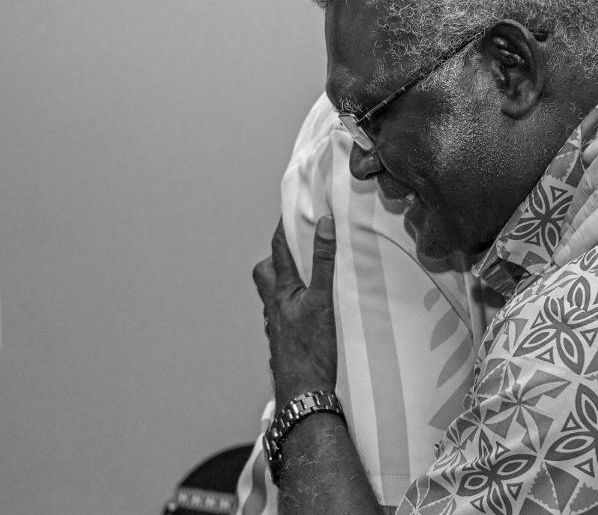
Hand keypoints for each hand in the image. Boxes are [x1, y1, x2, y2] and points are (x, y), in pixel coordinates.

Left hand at [253, 216, 338, 405]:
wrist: (303, 395)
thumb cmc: (311, 351)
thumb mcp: (323, 300)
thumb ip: (324, 262)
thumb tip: (324, 224)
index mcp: (282, 293)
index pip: (278, 250)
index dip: (283, 228)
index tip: (290, 210)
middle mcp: (274, 308)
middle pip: (264, 274)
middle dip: (276, 258)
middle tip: (295, 250)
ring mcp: (278, 327)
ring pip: (273, 297)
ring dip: (284, 284)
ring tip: (306, 279)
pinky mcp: (285, 344)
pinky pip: (283, 316)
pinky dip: (292, 307)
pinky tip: (308, 314)